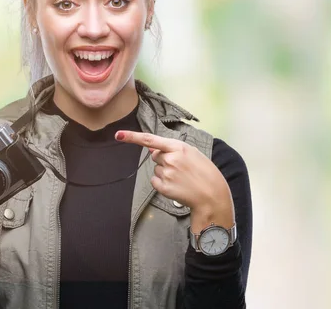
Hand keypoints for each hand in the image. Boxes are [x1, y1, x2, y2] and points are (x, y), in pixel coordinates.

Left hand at [115, 131, 234, 232]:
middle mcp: (170, 159)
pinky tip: (176, 185)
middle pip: (155, 156)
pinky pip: (155, 181)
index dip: (132, 137)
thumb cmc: (204, 172)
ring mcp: (166, 174)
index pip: (150, 140)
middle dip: (164, 159)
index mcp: (179, 147)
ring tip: (182, 178)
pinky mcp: (164, 187)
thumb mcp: (192, 153)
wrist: (211, 194)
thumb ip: (171, 149)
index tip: (119, 135)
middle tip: (181, 168)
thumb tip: (151, 150)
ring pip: (156, 169)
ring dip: (165, 172)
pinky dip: (162, 183)